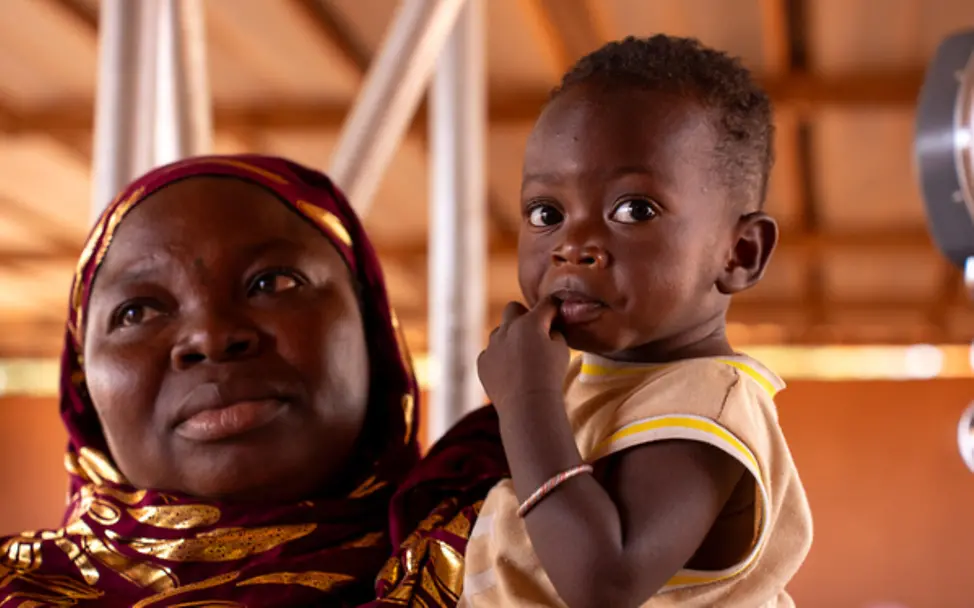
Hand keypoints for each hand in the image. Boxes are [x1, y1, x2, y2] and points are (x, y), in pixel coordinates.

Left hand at [478, 298, 570, 412]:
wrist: (527, 405)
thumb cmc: (550, 377)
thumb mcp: (562, 350)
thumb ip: (554, 333)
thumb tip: (548, 329)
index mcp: (530, 322)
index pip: (545, 304)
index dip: (554, 307)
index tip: (557, 311)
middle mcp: (507, 329)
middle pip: (513, 308)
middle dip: (524, 315)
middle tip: (535, 332)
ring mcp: (491, 345)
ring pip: (500, 332)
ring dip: (510, 339)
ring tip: (523, 359)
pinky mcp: (482, 362)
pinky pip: (491, 353)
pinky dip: (500, 358)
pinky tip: (510, 373)